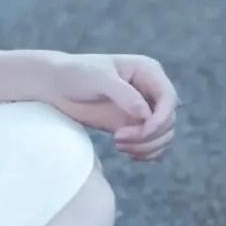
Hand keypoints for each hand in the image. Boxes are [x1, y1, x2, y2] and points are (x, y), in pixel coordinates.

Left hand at [42, 52, 178, 162]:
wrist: (56, 86)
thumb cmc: (75, 74)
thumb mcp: (98, 78)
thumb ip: (124, 94)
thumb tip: (145, 114)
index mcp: (148, 71)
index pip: (168, 98)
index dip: (161, 118)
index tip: (141, 131)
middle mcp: (151, 90)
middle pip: (168, 121)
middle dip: (148, 135)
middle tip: (117, 139)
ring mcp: (144, 110)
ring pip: (164, 136)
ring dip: (147, 147)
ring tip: (118, 145)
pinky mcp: (134, 126)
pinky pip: (153, 146)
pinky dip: (146, 154)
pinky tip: (126, 152)